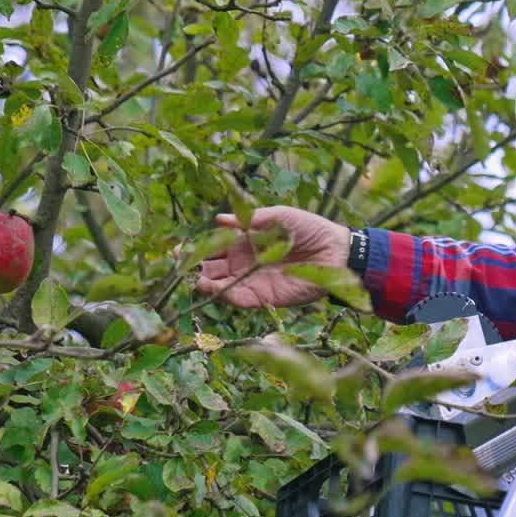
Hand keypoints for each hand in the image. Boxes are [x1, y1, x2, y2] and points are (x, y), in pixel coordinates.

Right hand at [194, 206, 350, 307]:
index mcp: (245, 243)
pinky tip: (214, 288)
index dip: (195, 250)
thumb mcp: (279, 217)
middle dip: (194, 268)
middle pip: (211, 268)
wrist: (337, 251)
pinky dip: (225, 295)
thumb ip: (250, 219)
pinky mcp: (265, 297)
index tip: (178, 251)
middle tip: (180, 266)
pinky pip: (240, 299)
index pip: (213, 248)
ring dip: (206, 283)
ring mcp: (253, 281)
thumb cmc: (310, 228)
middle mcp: (245, 264)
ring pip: (221, 285)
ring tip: (195, 278)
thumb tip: (219, 219)